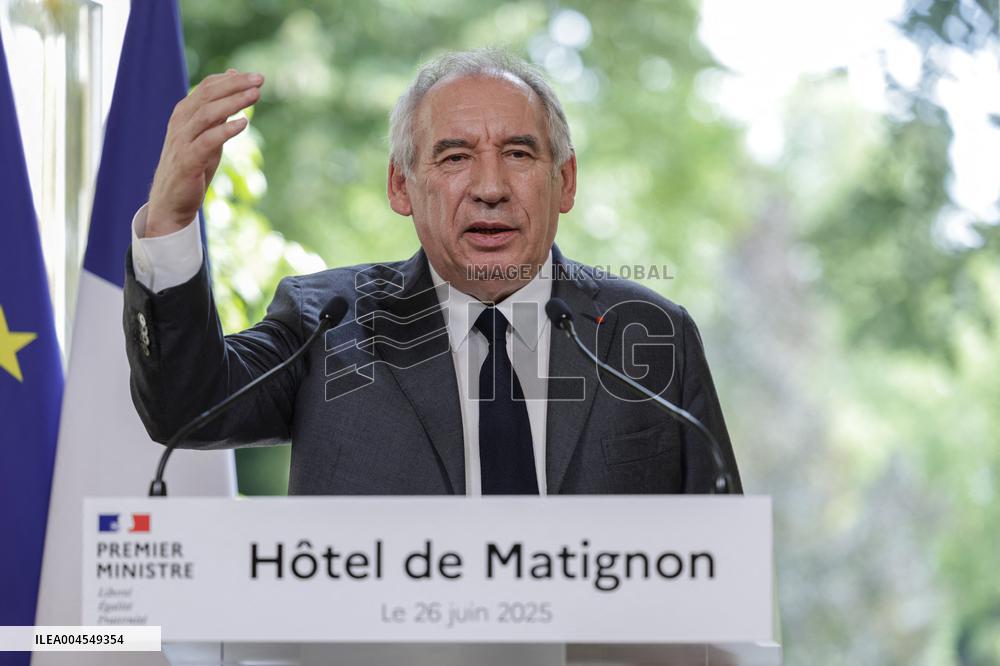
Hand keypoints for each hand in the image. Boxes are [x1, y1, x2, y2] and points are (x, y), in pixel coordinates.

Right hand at [145, 69, 263, 236]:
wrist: (171, 200)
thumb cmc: (192, 164)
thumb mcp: (208, 133)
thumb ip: (219, 109)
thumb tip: (234, 78)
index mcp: (185, 113)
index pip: (208, 87)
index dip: (232, 80)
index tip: (256, 76)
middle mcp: (181, 123)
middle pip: (208, 95)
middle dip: (235, 85)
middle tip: (260, 80)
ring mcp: (182, 141)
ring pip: (207, 114)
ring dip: (233, 102)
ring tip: (255, 95)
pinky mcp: (187, 160)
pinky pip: (207, 141)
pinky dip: (225, 130)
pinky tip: (243, 123)